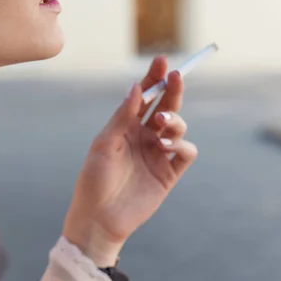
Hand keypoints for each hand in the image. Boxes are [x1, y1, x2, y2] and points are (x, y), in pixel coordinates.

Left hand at [62, 56, 197, 266]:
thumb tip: (136, 86)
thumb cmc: (94, 180)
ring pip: (178, 127)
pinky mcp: (169, 173)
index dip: (154, 78)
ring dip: (175, 119)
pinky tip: (166, 147)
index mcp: (126, 127)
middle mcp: (144, 137)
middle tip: (176, 76)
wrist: (99, 219)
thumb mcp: (104, 143)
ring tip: (162, 124)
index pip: (144, 97)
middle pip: (165, 106)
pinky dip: (181, 145)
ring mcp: (158, 154)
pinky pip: (186, 152)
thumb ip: (123, 116)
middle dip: (172, 90)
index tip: (163, 61)